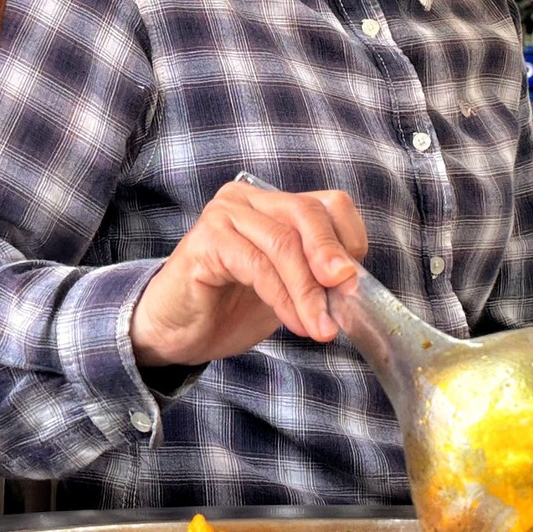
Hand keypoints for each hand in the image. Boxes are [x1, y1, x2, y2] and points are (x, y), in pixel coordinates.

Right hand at [132, 181, 368, 367]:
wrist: (177, 332)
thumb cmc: (231, 307)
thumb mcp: (288, 288)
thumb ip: (318, 277)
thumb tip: (354, 282)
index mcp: (273, 203)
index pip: (330, 203)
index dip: (349, 241)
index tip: (356, 284)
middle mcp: (247, 199)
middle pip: (308, 215)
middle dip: (332, 259)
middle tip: (348, 299)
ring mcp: (223, 215)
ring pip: (284, 243)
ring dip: (308, 292)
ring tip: (321, 327)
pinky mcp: (204, 240)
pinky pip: (257, 265)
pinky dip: (283, 297)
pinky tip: (294, 322)